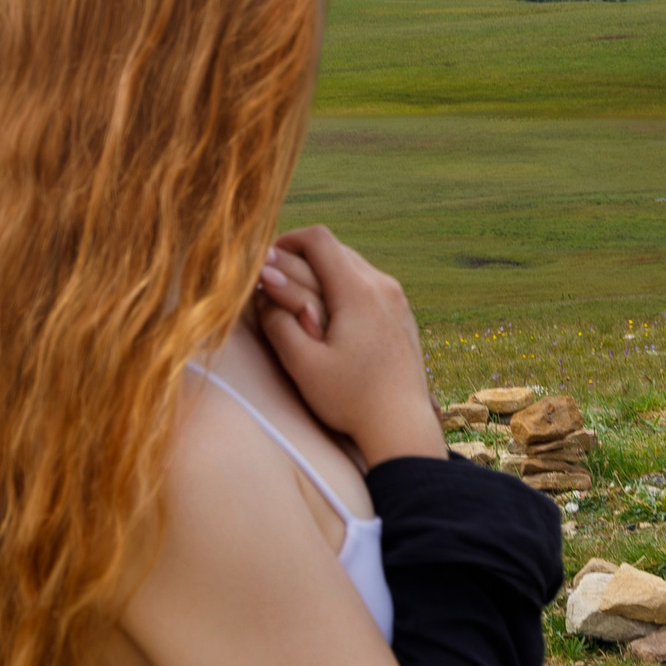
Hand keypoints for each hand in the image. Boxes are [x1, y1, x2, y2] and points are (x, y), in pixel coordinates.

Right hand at [252, 224, 444, 464]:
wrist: (401, 426)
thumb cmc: (350, 400)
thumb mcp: (302, 364)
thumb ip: (277, 321)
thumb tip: (263, 287)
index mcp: (357, 291)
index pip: (317, 239)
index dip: (285, 241)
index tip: (264, 262)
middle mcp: (382, 285)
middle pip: (334, 249)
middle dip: (300, 260)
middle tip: (274, 283)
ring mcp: (396, 299)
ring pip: (351, 265)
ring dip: (321, 274)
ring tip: (299, 302)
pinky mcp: (401, 315)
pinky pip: (367, 285)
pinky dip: (342, 289)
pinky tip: (329, 318)